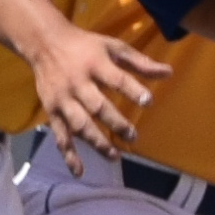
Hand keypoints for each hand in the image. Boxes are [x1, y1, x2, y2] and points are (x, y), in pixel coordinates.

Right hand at [24, 23, 179, 156]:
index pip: (116, 79)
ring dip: (96, 142)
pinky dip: (68, 154)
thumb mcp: (114, 47)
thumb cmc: (86, 46)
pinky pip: (60, 135)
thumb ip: (140, 62)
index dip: (131, 90)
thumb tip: (169, 73)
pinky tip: (79, 171)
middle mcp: (77, 83)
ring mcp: (63, 100)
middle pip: (97, 106)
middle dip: (115, 123)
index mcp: (95, 64)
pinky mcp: (52, 111)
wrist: (45, 43)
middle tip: (133, 136)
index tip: (147, 102)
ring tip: (114, 155)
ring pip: (79, 124)